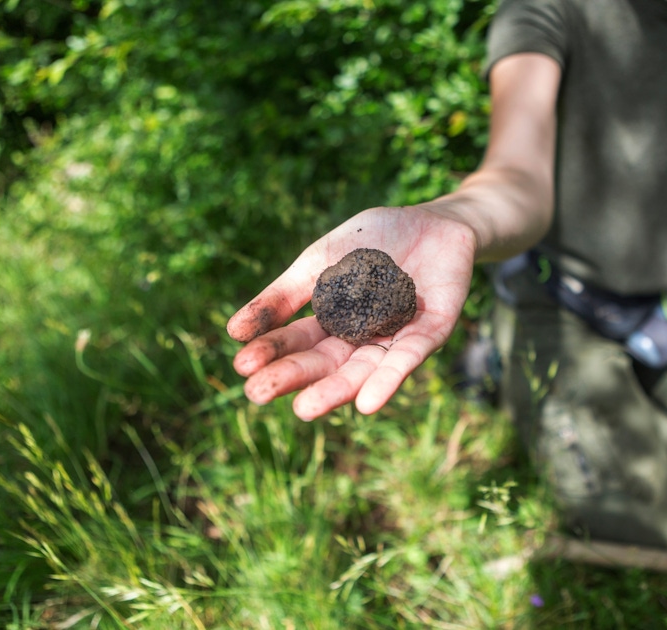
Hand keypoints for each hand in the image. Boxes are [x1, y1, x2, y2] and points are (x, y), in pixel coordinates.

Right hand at [226, 205, 476, 419]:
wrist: (434, 219)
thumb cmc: (375, 240)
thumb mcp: (320, 261)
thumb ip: (285, 294)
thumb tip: (233, 331)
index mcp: (332, 322)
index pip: (296, 343)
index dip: (270, 353)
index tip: (242, 365)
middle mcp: (361, 339)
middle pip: (324, 364)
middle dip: (293, 378)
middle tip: (257, 394)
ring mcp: (396, 339)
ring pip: (363, 371)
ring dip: (335, 391)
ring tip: (305, 409)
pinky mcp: (432, 333)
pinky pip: (409, 359)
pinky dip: (389, 381)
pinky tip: (368, 402)